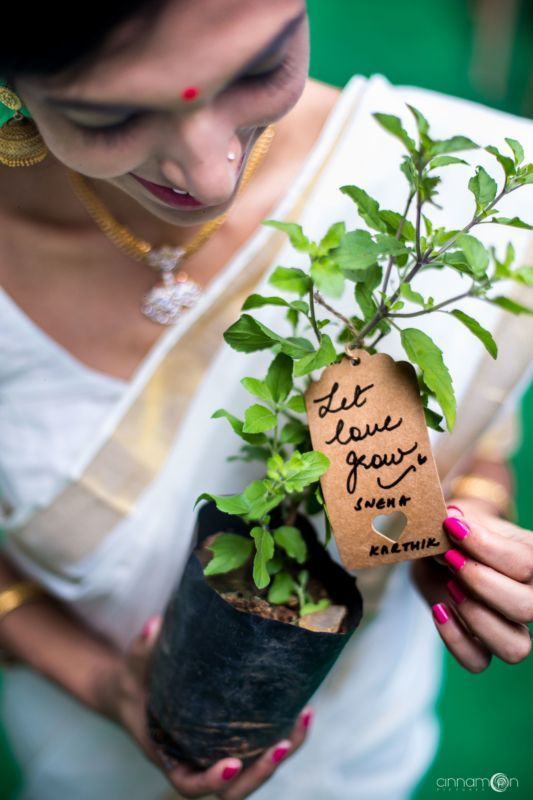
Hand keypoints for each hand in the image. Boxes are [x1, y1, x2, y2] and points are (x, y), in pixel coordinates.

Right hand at [102, 615, 312, 798]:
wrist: (140, 688)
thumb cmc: (136, 681)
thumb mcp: (134, 667)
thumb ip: (142, 650)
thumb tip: (153, 625)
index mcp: (170, 756)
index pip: (190, 785)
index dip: (211, 781)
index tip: (231, 763)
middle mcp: (197, 761)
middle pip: (234, 790)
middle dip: (261, 772)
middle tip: (282, 744)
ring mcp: (219, 753)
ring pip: (255, 772)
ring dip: (281, 754)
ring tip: (302, 721)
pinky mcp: (236, 739)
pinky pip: (263, 748)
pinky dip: (286, 735)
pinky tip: (304, 710)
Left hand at [412, 499, 532, 672]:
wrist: (444, 545)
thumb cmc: (457, 527)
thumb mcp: (456, 519)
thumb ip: (455, 521)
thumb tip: (451, 522)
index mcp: (532, 558)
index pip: (527, 563)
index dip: (487, 547)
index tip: (452, 527)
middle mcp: (529, 596)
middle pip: (528, 607)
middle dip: (482, 582)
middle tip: (451, 558)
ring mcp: (508, 625)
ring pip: (516, 648)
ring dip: (478, 618)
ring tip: (451, 588)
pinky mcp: (480, 643)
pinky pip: (478, 662)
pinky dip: (456, 641)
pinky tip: (439, 610)